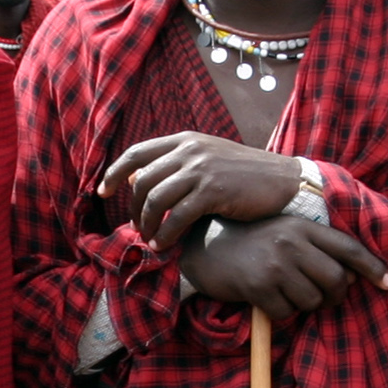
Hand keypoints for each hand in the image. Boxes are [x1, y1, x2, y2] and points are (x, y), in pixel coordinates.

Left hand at [100, 133, 302, 246]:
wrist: (284, 180)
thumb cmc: (247, 175)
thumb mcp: (209, 159)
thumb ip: (178, 166)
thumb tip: (141, 182)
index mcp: (185, 141)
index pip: (137, 153)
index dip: (115, 173)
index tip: (103, 192)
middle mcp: (189, 151)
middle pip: (142, 181)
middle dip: (133, 209)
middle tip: (137, 229)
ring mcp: (200, 170)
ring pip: (155, 200)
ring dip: (148, 225)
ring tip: (151, 240)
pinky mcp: (212, 191)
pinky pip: (177, 217)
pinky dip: (166, 235)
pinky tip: (166, 246)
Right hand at [177, 215, 387, 318]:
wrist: (204, 248)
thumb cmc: (250, 243)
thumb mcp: (283, 233)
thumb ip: (314, 247)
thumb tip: (351, 277)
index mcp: (302, 226)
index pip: (348, 247)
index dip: (373, 267)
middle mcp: (291, 241)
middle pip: (336, 280)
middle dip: (335, 297)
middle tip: (323, 299)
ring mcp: (275, 264)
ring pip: (313, 300)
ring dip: (304, 305)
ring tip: (286, 293)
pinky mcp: (258, 285)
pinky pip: (287, 312)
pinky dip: (281, 313)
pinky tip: (266, 299)